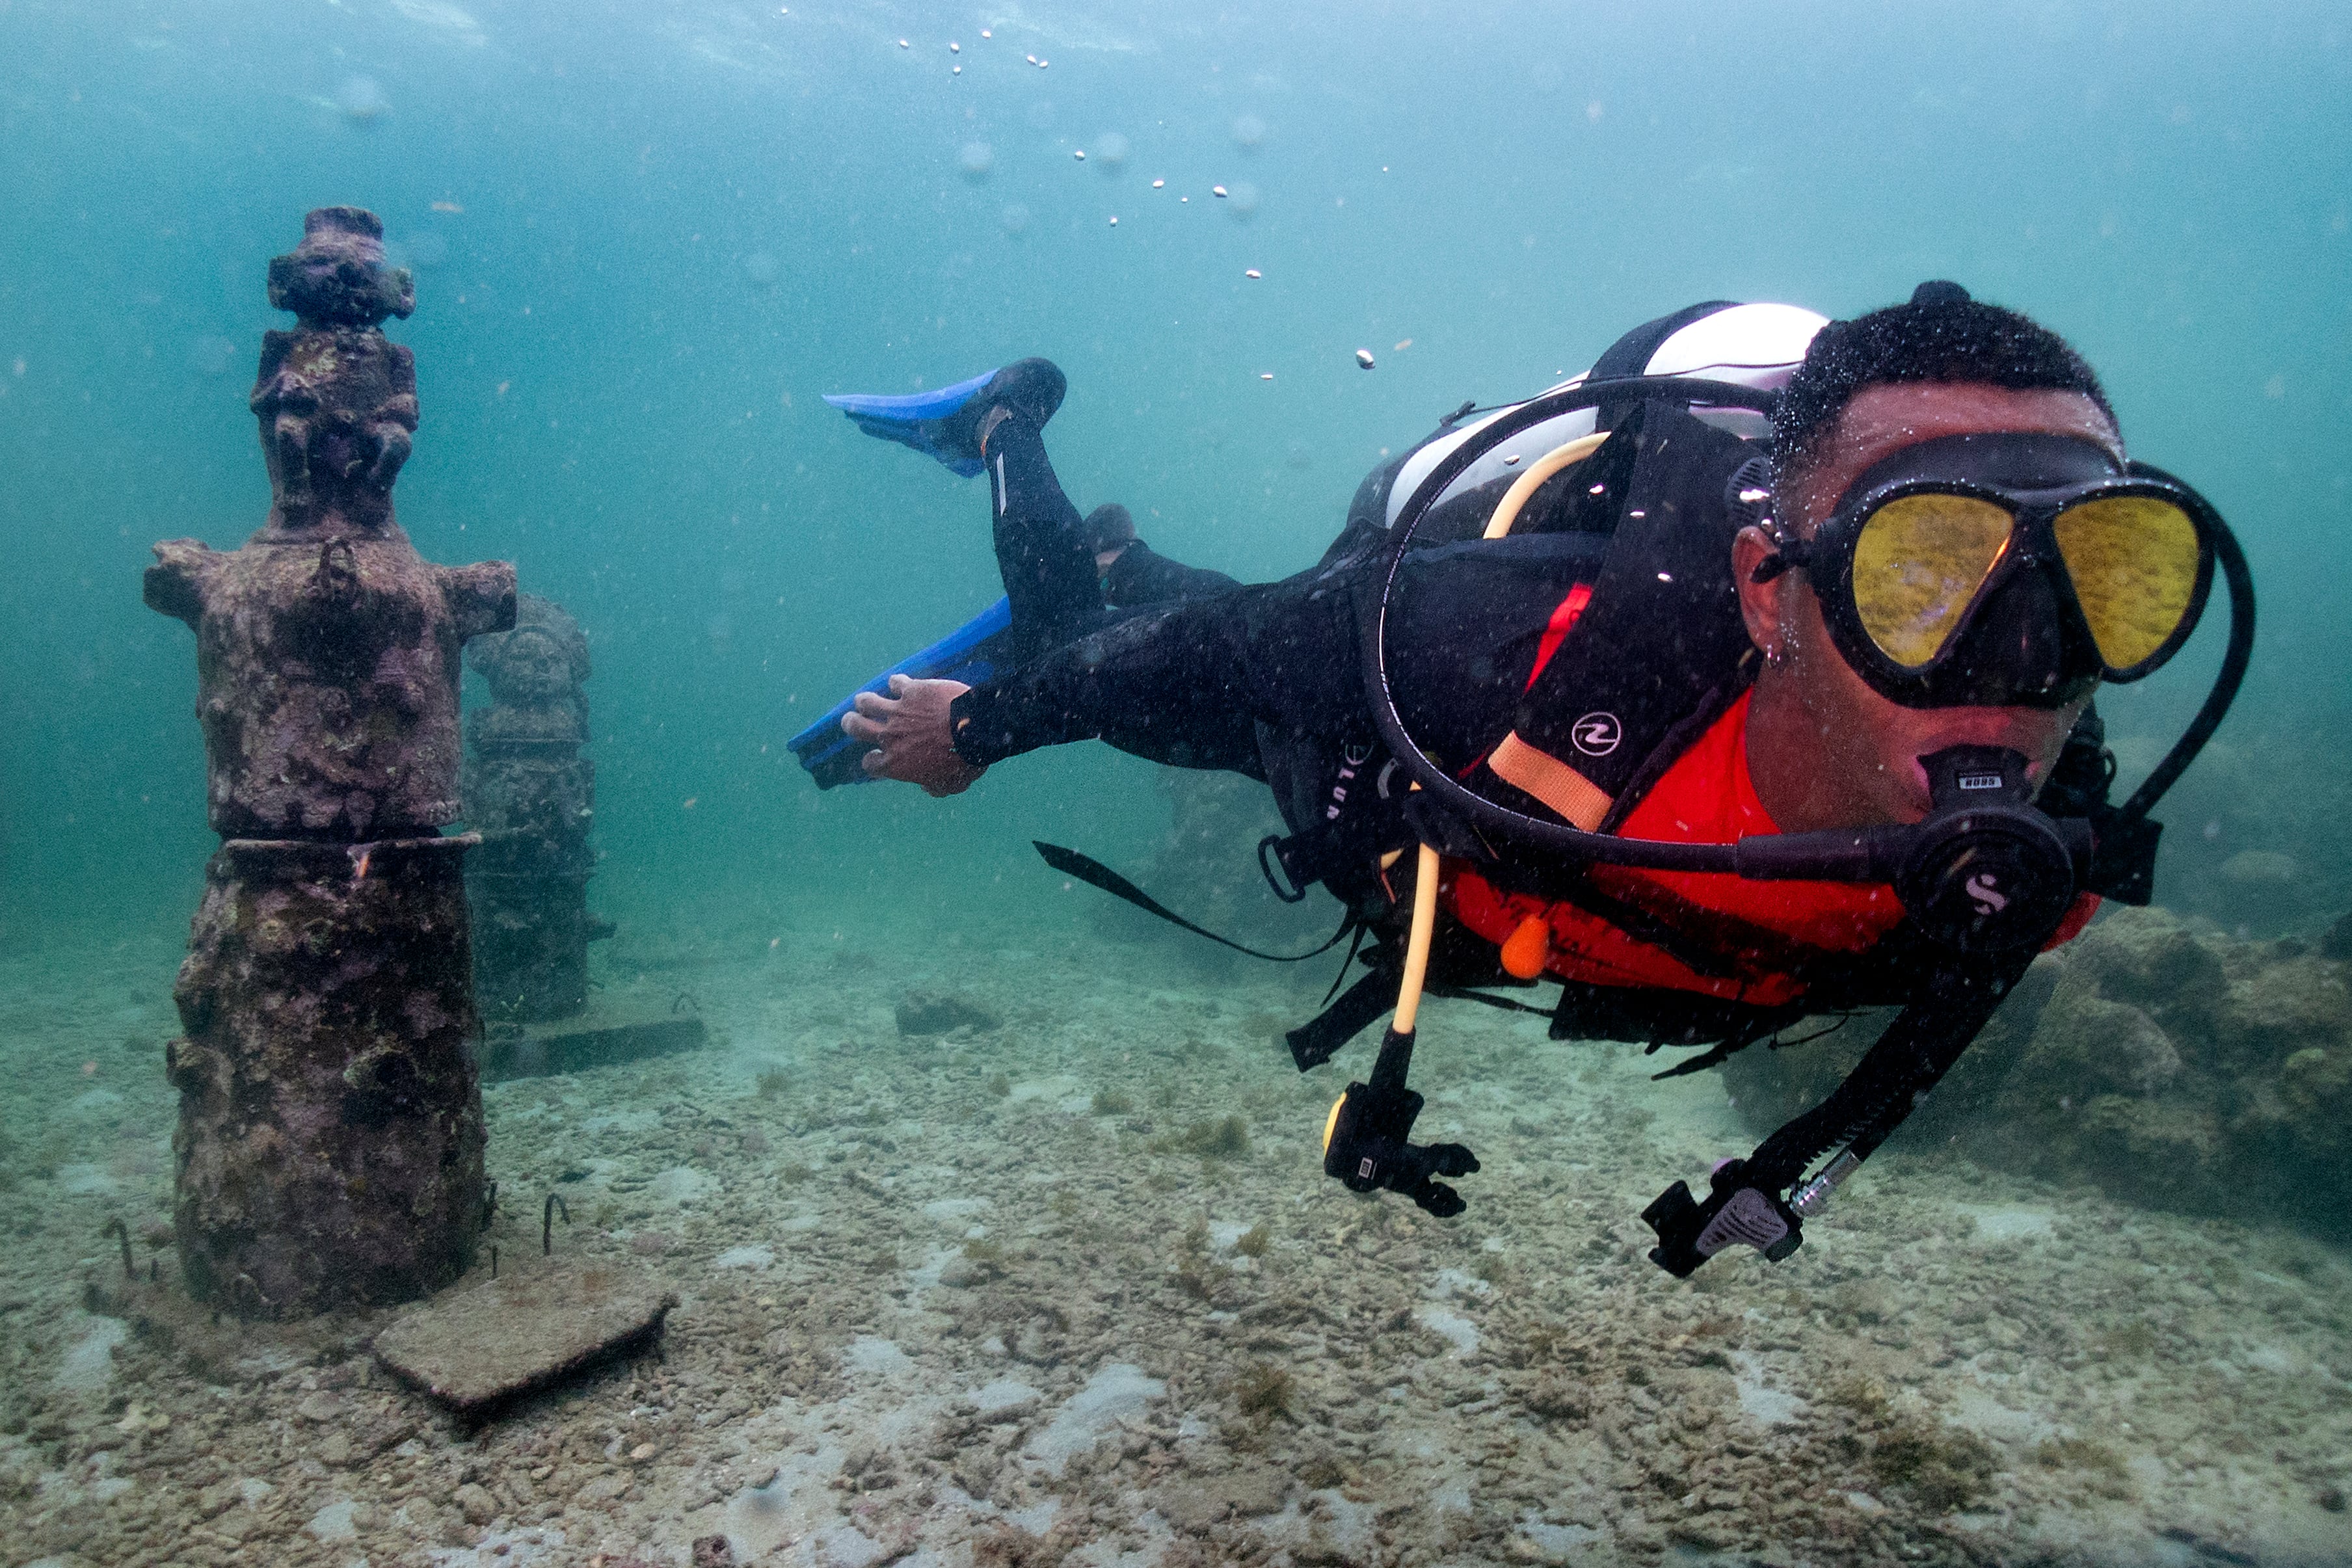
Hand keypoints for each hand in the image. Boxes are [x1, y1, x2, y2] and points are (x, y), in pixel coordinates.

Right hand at [841, 675, 983, 796]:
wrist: (976, 730)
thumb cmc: (964, 761)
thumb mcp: (951, 785)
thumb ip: (935, 788)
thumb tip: (928, 787)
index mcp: (895, 763)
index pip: (870, 764)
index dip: (872, 761)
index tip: (876, 757)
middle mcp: (890, 737)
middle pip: (856, 727)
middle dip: (851, 723)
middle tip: (852, 721)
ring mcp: (898, 712)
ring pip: (867, 702)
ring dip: (864, 701)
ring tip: (865, 701)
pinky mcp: (912, 690)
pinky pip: (895, 682)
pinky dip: (896, 683)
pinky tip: (899, 684)